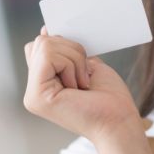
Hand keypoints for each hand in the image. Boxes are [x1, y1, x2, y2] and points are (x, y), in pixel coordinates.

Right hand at [23, 26, 140, 144]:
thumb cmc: (109, 99)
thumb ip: (63, 51)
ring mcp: (33, 95)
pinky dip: (71, 64)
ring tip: (83, 83)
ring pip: (45, 45)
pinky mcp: (37, 96)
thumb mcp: (84, 65)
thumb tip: (45, 30)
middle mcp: (34, 91)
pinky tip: (79, 86)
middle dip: (71, 49)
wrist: (120, 123)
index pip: (39, 47)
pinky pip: (49, 56)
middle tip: (84, 75)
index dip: (61, 43)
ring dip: (74, 58)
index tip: (80, 58)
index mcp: (43, 85)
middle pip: (41, 42)